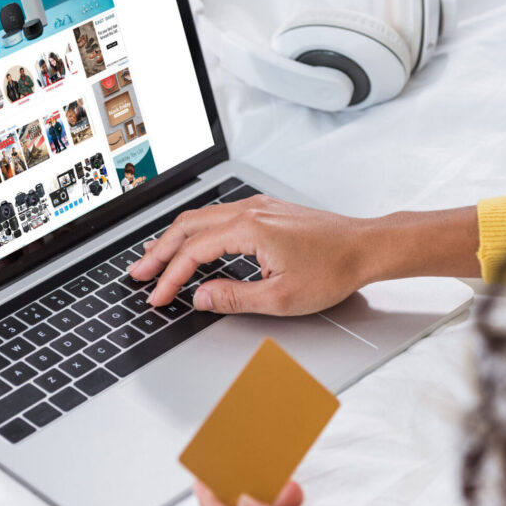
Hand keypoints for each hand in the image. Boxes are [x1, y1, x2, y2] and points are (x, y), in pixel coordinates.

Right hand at [129, 196, 374, 315]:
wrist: (366, 247)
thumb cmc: (334, 269)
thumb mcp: (281, 297)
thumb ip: (234, 297)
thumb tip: (200, 298)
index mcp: (249, 229)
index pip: (194, 252)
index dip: (170, 278)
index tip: (157, 297)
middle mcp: (249, 211)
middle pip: (188, 227)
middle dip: (159, 252)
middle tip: (139, 273)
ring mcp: (257, 207)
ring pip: (201, 218)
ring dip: (175, 239)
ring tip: (155, 258)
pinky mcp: (266, 210)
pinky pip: (218, 215)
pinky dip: (196, 231)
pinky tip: (192, 242)